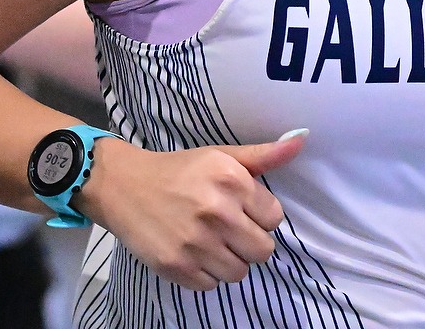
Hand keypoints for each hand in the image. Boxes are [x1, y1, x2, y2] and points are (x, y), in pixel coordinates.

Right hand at [79, 130, 307, 290]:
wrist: (122, 186)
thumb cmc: (178, 171)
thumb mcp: (220, 156)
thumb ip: (263, 155)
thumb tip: (302, 140)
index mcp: (231, 180)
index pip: (275, 218)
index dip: (258, 215)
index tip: (239, 209)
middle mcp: (217, 211)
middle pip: (263, 250)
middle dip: (248, 241)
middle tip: (226, 228)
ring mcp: (196, 242)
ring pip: (239, 272)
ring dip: (227, 260)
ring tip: (208, 241)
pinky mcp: (177, 267)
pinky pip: (211, 285)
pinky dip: (204, 273)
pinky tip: (191, 252)